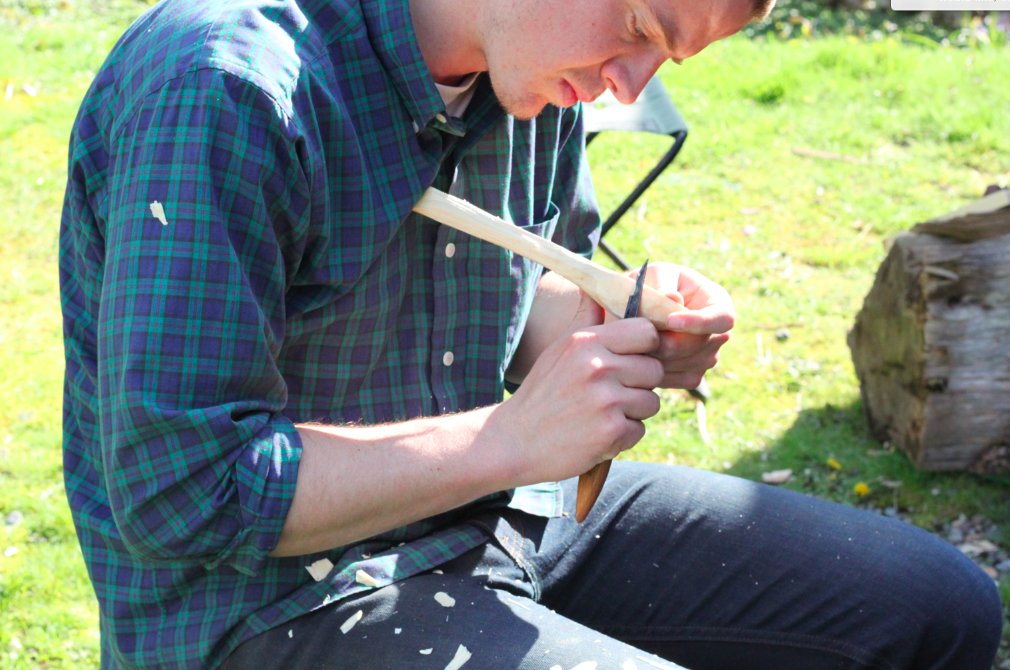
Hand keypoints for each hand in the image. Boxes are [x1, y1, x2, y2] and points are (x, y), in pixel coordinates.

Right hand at [492, 318, 663, 483]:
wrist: (515, 441)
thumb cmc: (542, 393)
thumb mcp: (559, 349)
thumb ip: (585, 319)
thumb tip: (594, 289)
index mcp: (586, 341)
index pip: (647, 332)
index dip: (646, 348)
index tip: (631, 360)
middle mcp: (598, 366)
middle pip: (654, 370)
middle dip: (639, 385)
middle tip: (610, 394)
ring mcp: (606, 400)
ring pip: (651, 402)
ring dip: (632, 413)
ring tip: (601, 415)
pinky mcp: (612, 431)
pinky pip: (640, 430)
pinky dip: (622, 437)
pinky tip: (596, 434)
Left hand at [627, 262, 734, 389]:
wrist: (637, 308)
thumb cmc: (650, 284)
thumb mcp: (654, 274)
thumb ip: (662, 283)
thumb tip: (673, 299)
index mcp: (718, 303)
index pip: (722, 318)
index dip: (699, 322)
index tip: (670, 320)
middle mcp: (718, 334)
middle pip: (698, 347)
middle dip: (665, 342)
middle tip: (633, 334)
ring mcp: (707, 358)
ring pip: (682, 365)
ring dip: (654, 356)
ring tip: (629, 341)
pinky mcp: (691, 375)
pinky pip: (673, 378)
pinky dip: (651, 370)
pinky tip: (634, 354)